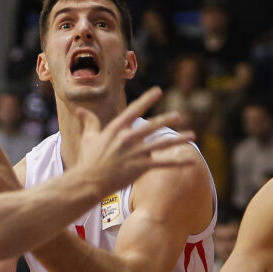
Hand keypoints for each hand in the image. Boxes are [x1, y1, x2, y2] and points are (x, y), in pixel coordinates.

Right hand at [73, 87, 194, 196]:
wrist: (89, 180)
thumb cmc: (88, 160)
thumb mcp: (88, 137)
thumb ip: (88, 121)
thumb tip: (79, 109)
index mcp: (116, 128)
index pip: (134, 109)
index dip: (147, 99)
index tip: (158, 91)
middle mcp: (128, 137)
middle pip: (153, 125)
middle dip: (168, 119)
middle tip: (179, 115)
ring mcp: (136, 152)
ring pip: (163, 143)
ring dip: (179, 139)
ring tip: (192, 135)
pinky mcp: (141, 166)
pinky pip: (164, 163)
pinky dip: (179, 162)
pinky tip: (192, 161)